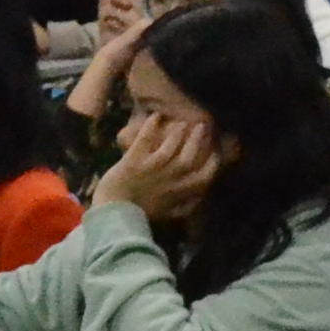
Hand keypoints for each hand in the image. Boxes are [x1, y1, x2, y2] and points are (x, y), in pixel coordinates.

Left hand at [93, 109, 220, 224]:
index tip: (215, 152)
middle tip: (201, 126)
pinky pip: (146, 138)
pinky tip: (156, 116)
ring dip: (178, 131)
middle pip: (191, 154)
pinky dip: (151, 125)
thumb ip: (186, 206)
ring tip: (181, 122)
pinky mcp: (135, 159)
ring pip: (172, 143)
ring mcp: (153, 167)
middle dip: (198, 138)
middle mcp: (172, 176)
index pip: (205, 175)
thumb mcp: (169, 214)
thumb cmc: (142, 215)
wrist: (114, 214)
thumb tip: (201, 198)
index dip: (213, 162)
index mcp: (181, 190)